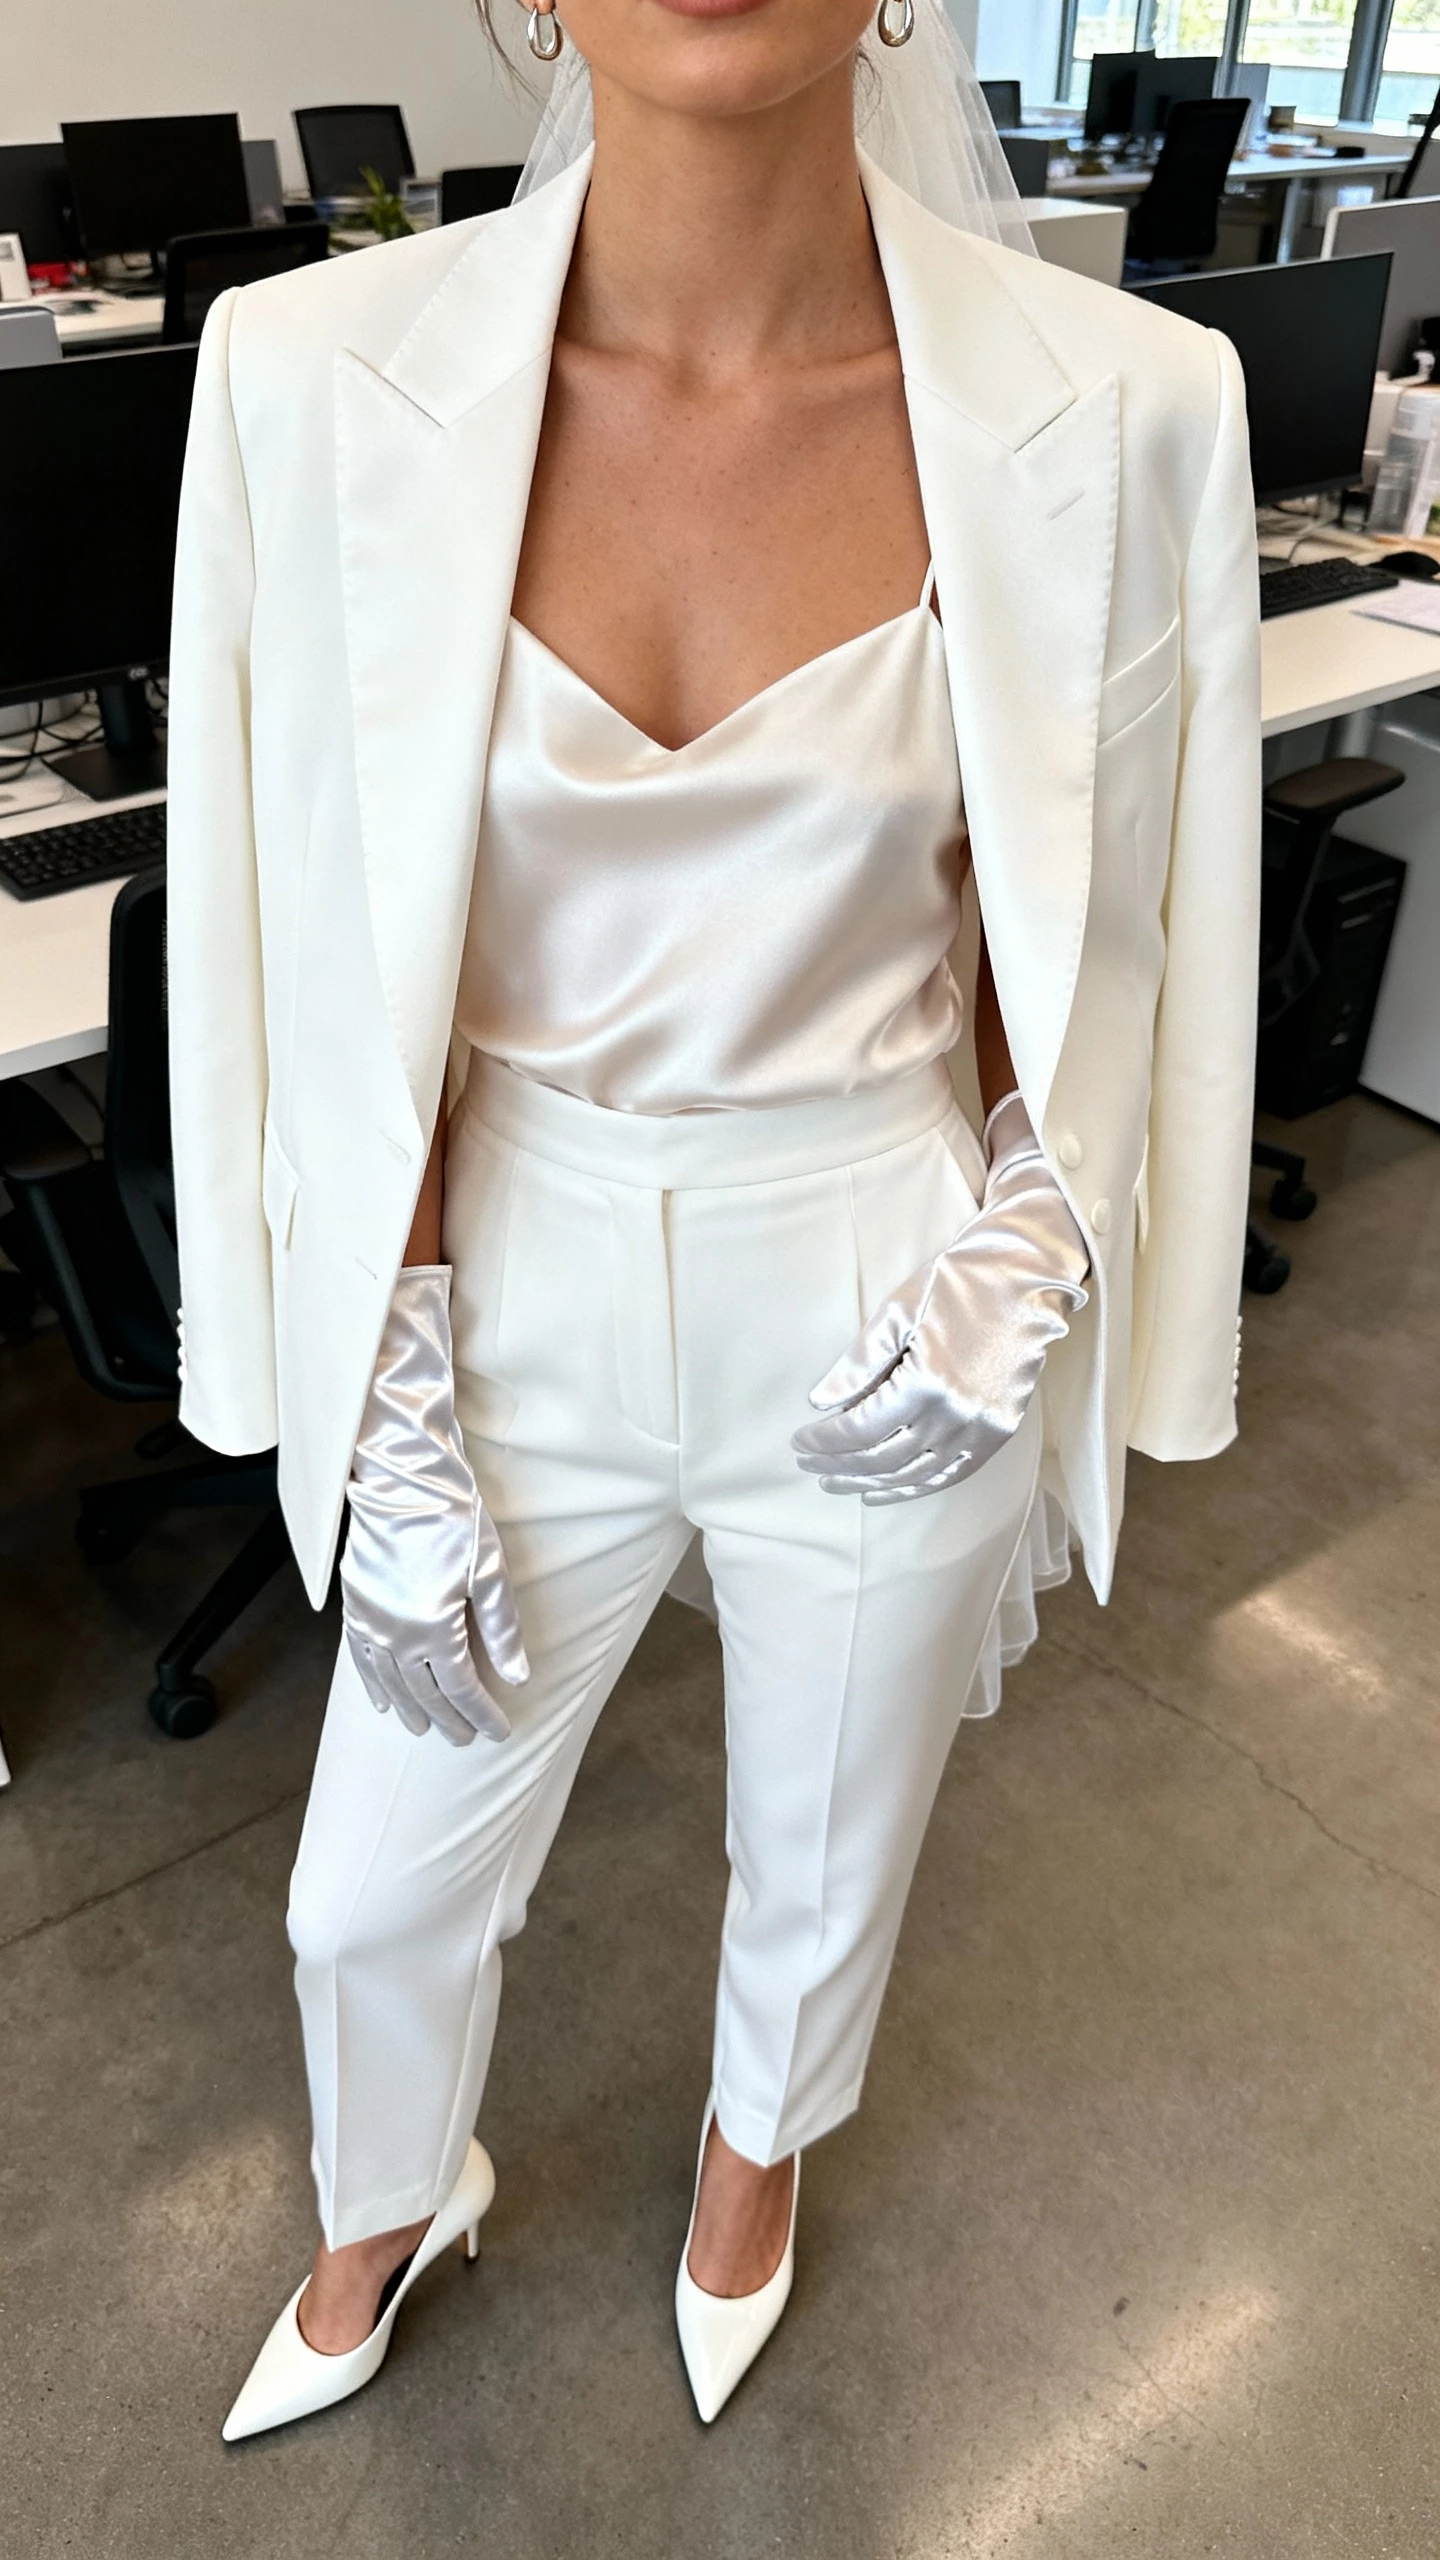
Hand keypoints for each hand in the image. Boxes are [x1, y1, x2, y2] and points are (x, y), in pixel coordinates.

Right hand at [340, 1265, 528, 1743]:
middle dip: (449, 1719)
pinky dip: (373, 1686)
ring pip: (391, 1683)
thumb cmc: (452, 1518)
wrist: (401, 1479)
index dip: (481, 1714)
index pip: (461, 1688)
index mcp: (434, 1627)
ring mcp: (370, 1621)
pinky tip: (382, 1700)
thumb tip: (517, 1678)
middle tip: (465, 1740)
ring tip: (425, 1729)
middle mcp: (396, 1633)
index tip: (498, 1733)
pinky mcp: (354, 1605)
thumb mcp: (489, 1572)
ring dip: (410, 1710)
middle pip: (425, 1692)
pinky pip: (361, 1660)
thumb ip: (501, 1629)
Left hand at [792, 1093, 1088, 1504]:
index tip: (800, 1441)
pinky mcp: (999, 1431)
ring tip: (837, 1482)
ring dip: (871, 1482)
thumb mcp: (898, 1311)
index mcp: (926, 1381)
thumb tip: (821, 1403)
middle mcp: (956, 1413)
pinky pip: (951, 1473)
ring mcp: (982, 1427)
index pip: (861, 1428)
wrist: (1028, 1277)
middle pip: (883, 1456)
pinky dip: (915, 1487)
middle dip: (839, 1464)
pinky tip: (885, 1489)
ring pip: (914, 1472)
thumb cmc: (957, 1282)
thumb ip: (858, 1363)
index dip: (826, 1440)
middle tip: (808, 1465)